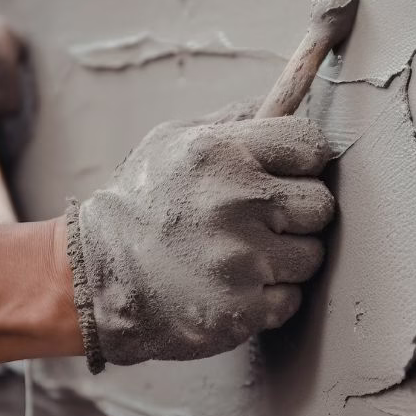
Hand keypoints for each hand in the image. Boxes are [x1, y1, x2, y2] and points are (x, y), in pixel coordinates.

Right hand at [66, 110, 334, 372]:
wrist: (94, 278)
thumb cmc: (138, 206)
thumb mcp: (172, 141)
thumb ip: (232, 122)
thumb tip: (282, 105)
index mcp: (224, 153)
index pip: (312, 146)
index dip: (306, 163)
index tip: (289, 176)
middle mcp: (237, 203)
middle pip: (321, 205)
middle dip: (298, 214)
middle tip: (262, 221)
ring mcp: (243, 260)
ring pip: (311, 256)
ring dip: (286, 259)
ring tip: (241, 257)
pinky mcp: (243, 309)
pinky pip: (292, 299)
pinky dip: (270, 298)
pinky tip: (234, 287)